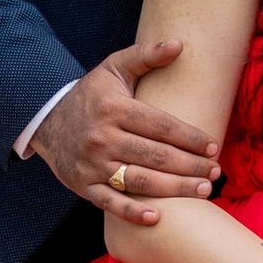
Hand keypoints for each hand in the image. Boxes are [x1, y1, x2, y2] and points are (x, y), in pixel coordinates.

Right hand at [35, 43, 217, 223]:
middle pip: (155, 156)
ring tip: (204, 190)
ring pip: (140, 181)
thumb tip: (178, 44)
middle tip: (216, 172)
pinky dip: (132, 212)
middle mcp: (102, 138)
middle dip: (189, 166)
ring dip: (174, 189)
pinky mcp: (84, 186)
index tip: (212, 146)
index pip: (159, 125)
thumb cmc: (91, 94)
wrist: (46, 120)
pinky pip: (111, 203)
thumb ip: (146, 55)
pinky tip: (157, 217)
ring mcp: (92, 165)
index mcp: (113, 109)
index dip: (189, 137)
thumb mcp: (114, 68)